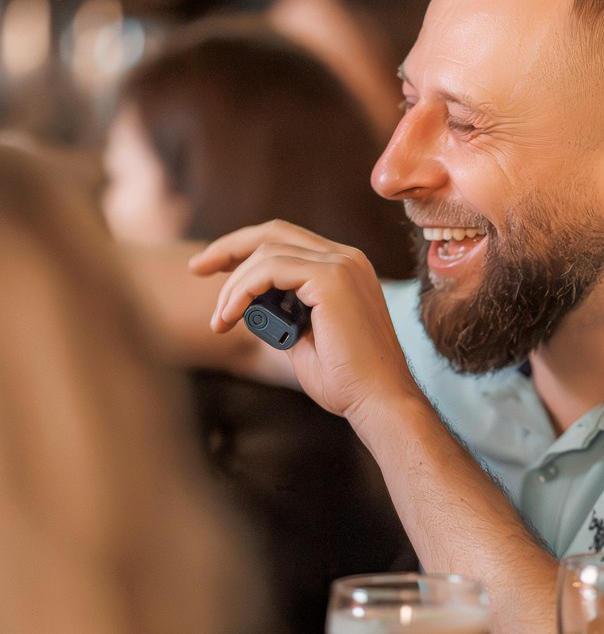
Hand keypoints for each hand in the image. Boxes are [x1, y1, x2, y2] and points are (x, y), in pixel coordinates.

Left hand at [189, 220, 419, 429]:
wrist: (377, 401)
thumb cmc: (344, 380)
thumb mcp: (303, 337)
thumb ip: (281, 311)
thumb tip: (247, 301)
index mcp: (344, 269)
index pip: (286, 241)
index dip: (244, 250)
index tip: (210, 270)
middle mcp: (346, 258)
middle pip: (273, 232)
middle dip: (228, 247)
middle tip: (196, 269)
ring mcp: (342, 264)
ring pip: (266, 252)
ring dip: (233, 286)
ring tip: (221, 320)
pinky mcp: (332, 278)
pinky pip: (269, 269)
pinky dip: (241, 291)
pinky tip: (229, 317)